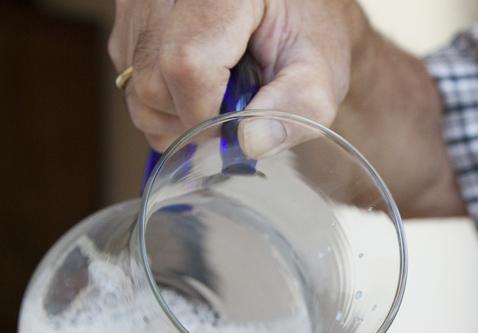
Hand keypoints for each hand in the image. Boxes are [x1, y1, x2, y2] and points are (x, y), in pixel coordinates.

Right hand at [109, 0, 366, 151]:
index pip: (187, 65)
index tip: (235, 130)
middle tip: (233, 112)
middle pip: (151, 82)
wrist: (291, 4)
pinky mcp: (130, 18)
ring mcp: (139, 3)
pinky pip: (131, 76)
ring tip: (220, 95)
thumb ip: (296, 109)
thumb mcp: (319, 75)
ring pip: (135, 86)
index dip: (206, 115)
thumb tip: (250, 144)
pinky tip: (201, 83)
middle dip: (190, 120)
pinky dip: (165, 97)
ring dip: (176, 113)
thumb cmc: (306, 34)